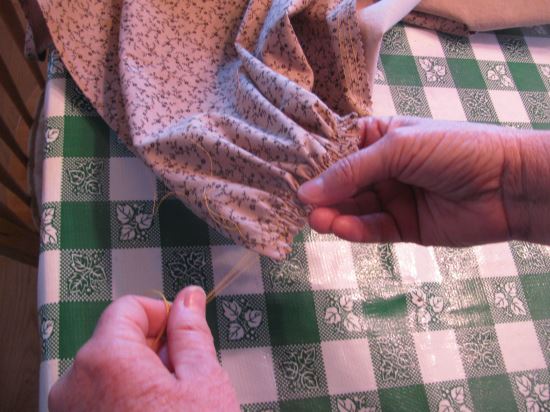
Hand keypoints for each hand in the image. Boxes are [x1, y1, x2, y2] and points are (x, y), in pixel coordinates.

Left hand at [49, 286, 238, 411]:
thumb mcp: (203, 381)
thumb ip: (191, 332)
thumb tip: (189, 298)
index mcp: (106, 358)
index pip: (128, 308)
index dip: (161, 313)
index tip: (183, 330)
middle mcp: (75, 383)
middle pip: (115, 339)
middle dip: (153, 347)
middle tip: (186, 374)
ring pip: (109, 370)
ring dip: (141, 374)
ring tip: (173, 403)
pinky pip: (98, 397)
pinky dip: (126, 396)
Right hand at [299, 116, 549, 245]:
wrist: (509, 185)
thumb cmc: (455, 149)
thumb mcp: (399, 148)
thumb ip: (352, 171)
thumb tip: (307, 191)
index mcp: (381, 137)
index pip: (338, 148)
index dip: (314, 160)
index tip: (288, 172)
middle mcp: (383, 168)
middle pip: (341, 181)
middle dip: (321, 192)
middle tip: (299, 204)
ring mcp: (392, 198)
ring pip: (353, 208)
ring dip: (333, 214)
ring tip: (316, 219)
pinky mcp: (402, 226)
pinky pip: (372, 229)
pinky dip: (355, 230)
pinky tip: (340, 228)